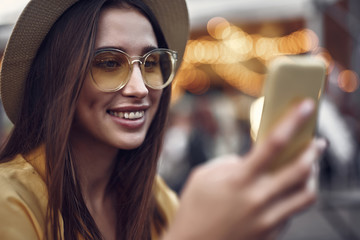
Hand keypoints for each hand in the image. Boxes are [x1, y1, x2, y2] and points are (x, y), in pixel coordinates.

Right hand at [163, 99, 326, 239]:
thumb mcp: (203, 176)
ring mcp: (267, 219)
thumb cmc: (193, 209)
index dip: (293, 121)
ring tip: (309, 167)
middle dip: (314, 151)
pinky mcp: (271, 233)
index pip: (273, 144)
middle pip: (300, 169)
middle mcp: (258, 199)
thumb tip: (251, 160)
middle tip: (317, 142)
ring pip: (307, 194)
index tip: (306, 106)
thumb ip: (230, 163)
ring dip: (312, 175)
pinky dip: (294, 196)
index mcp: (239, 180)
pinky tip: (286, 190)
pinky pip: (292, 211)